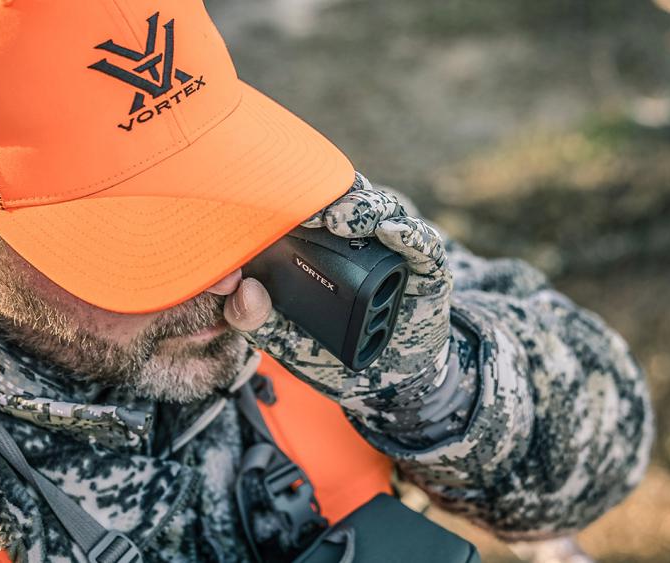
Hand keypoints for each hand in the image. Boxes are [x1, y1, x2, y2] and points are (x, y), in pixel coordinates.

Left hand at [224, 175, 452, 397]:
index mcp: (319, 244)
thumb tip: (242, 286)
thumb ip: (253, 316)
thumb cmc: (329, 356)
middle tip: (303, 209)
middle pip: (345, 197)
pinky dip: (408, 233)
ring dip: (362, 209)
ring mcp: (394, 250)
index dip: (287, 198)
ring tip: (339, 219)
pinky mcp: (426, 269)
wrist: (384, 387)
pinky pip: (422, 244)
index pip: (305, 202)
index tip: (264, 208)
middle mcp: (358, 239)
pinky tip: (390, 230)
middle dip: (325, 196)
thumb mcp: (283, 338)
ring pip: (383, 211)